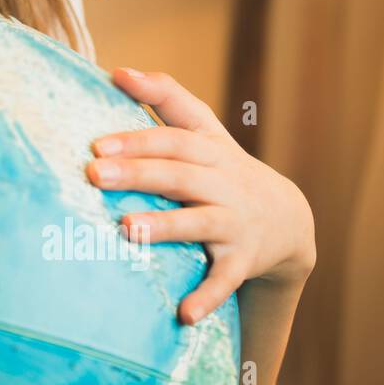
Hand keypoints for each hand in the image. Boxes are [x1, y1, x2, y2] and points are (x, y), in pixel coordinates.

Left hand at [86, 67, 315, 324]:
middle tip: (94, 175)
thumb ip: (164, 98)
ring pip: (201, 223)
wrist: (288, 219)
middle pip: (179, 175)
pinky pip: (226, 281)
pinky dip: (207, 296)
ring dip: (167, 227)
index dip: (137, 139)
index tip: (97, 144)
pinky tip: (183, 314)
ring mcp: (235, 223)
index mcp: (209, 150)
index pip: (172, 139)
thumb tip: (117, 70)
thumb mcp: (204, 129)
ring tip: (128, 230)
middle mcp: (224, 183)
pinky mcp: (243, 261)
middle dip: (138, 174)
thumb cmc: (222, 167)